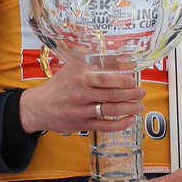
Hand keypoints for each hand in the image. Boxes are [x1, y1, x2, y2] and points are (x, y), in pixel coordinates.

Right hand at [18, 59, 143, 134]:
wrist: (39, 107)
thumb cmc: (58, 85)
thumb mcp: (71, 67)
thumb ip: (91, 60)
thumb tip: (114, 55)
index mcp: (80, 78)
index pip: (106, 80)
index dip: (123, 81)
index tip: (134, 80)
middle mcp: (82, 95)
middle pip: (112, 96)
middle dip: (131, 94)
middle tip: (142, 92)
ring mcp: (83, 112)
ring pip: (111, 111)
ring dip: (129, 109)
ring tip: (140, 106)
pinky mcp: (83, 125)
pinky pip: (105, 126)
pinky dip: (120, 124)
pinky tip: (130, 120)